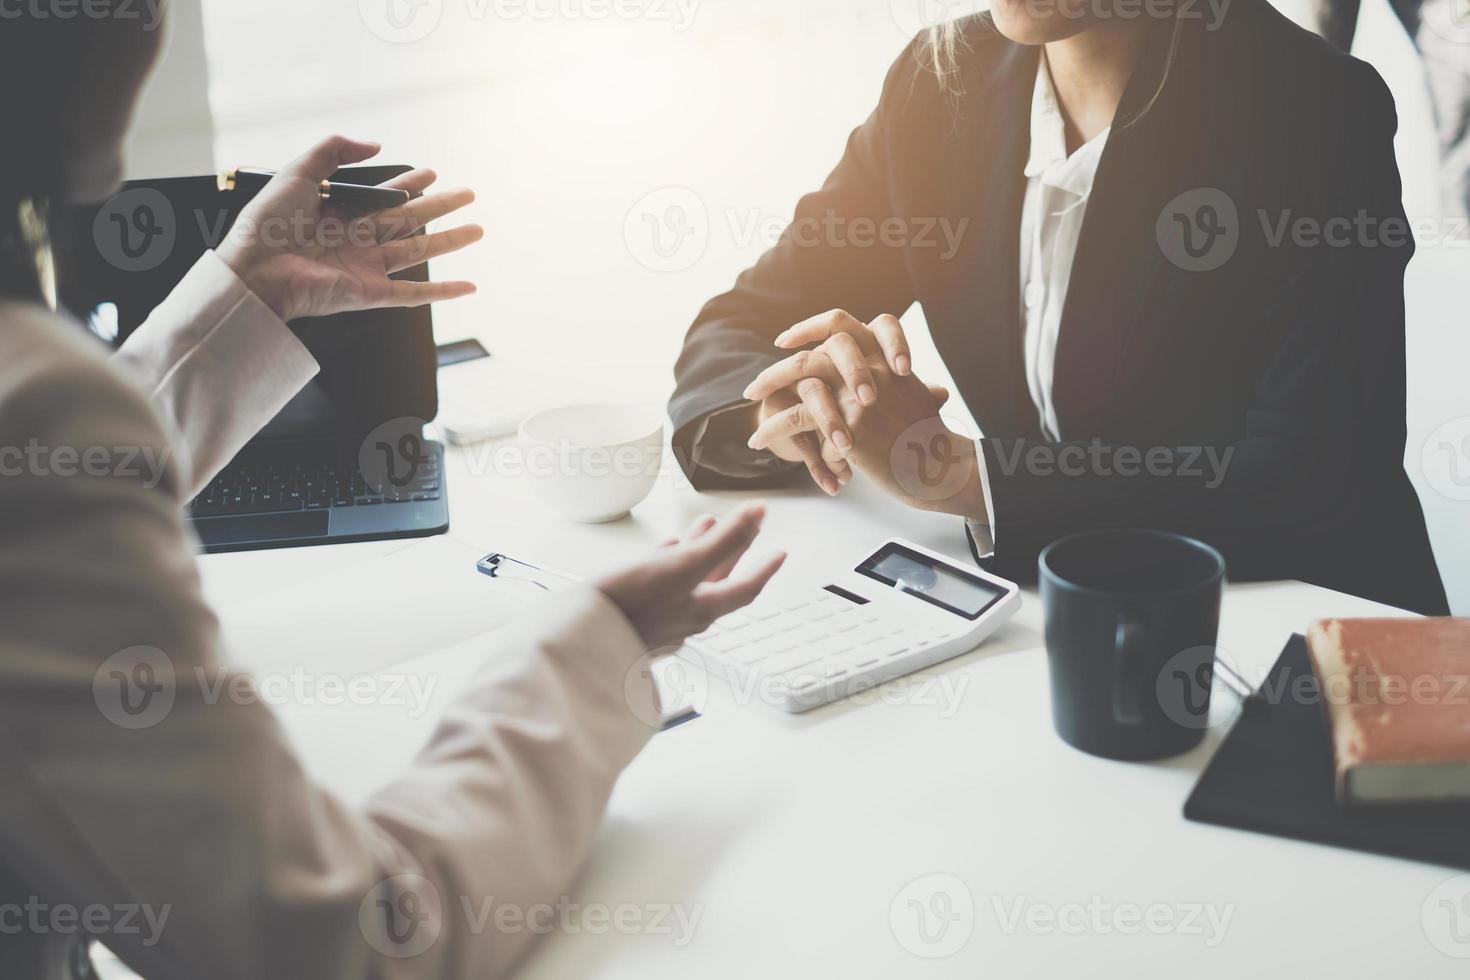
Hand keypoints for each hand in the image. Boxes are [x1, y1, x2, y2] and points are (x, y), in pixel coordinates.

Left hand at [217, 135, 482, 321]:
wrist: (255, 269)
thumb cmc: (267, 223)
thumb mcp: (298, 171)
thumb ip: (334, 150)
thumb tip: (377, 146)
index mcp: (340, 212)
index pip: (384, 196)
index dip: (408, 182)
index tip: (431, 172)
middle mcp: (357, 240)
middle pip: (409, 221)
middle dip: (440, 207)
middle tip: (468, 194)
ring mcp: (366, 268)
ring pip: (419, 252)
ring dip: (450, 241)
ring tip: (478, 229)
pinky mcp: (370, 294)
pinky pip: (414, 294)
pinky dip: (443, 293)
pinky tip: (469, 287)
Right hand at [595, 503, 785, 653]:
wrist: (577, 639)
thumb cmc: (628, 606)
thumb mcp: (682, 566)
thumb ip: (723, 540)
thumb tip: (759, 514)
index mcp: (703, 610)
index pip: (746, 588)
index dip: (765, 568)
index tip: (781, 553)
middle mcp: (685, 620)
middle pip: (718, 581)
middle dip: (731, 551)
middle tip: (744, 529)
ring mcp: (660, 622)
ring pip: (689, 581)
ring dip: (699, 551)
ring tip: (702, 526)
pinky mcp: (636, 618)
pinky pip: (662, 587)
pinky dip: (669, 564)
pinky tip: (663, 551)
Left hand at [744, 311, 977, 513]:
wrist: (941, 467)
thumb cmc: (928, 438)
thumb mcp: (915, 396)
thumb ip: (894, 383)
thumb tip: (890, 381)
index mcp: (885, 354)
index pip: (841, 323)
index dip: (808, 328)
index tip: (784, 341)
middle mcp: (872, 366)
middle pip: (812, 351)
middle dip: (777, 367)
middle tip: (754, 385)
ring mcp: (859, 393)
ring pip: (799, 378)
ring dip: (767, 389)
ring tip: (751, 406)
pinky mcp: (849, 424)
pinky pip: (797, 419)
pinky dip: (772, 428)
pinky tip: (758, 439)